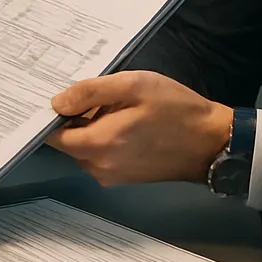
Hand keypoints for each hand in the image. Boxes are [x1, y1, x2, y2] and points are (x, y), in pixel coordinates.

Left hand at [45, 71, 232, 185]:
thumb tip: (56, 102)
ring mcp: (113, 175)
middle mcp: (100, 167)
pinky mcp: (125, 176)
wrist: (212, 142)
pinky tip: (122, 118)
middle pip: (68, 141)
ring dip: (90, 125)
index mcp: (99, 145)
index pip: (53, 136)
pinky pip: (100, 154)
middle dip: (73, 117)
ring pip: (84, 147)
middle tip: (90, 92)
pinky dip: (103, 136)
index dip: (50, 115)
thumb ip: (91, 92)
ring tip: (111, 103)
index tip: (54, 94)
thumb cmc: (175, 109)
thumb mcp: (134, 85)